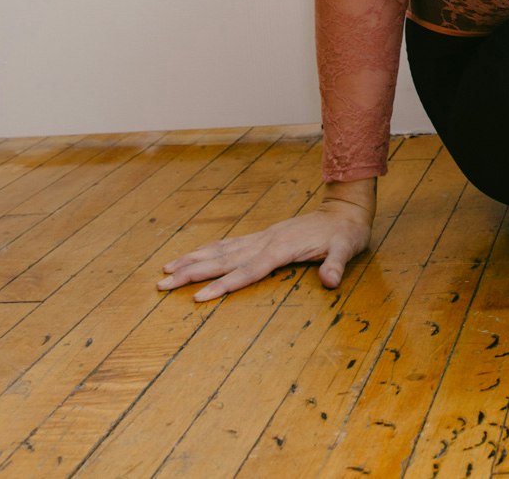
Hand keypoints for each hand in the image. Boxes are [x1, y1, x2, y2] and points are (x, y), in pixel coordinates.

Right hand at [157, 198, 372, 301]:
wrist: (345, 210)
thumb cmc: (345, 233)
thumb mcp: (346, 249)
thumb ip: (336, 264)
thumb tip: (330, 281)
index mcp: (281, 248)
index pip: (247, 271)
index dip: (224, 285)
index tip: (198, 297)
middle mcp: (265, 241)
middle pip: (223, 260)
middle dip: (192, 272)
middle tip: (162, 283)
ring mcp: (262, 237)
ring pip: (221, 250)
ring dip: (193, 259)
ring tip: (166, 269)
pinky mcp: (262, 237)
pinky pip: (229, 244)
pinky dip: (208, 250)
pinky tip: (194, 256)